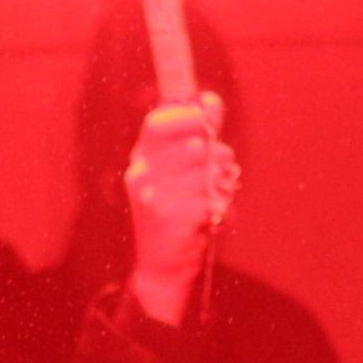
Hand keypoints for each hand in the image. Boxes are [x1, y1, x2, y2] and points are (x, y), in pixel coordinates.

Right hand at [123, 94, 238, 317]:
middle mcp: (140, 174)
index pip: (158, 122)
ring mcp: (150, 198)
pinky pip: (207, 200)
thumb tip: (209, 100)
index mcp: (142, 157)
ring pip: (203, 173)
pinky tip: (211, 216)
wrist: (163, 263)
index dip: (187, 116)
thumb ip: (198, 133)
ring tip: (217, 192)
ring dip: (219, 182)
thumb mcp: (183, 168)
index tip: (209, 119)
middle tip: (222, 165)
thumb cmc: (177, 210)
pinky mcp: (167, 219)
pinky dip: (218, 206)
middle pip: (190, 145)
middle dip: (216, 153)